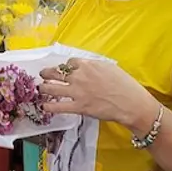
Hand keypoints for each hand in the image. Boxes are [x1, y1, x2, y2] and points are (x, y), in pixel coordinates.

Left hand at [39, 58, 156, 134]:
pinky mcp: (79, 107)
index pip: (68, 63)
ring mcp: (77, 92)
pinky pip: (59, 106)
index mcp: (87, 65)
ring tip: (41, 89)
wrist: (130, 102)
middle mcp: (79, 76)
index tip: (64, 70)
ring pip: (52, 88)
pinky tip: (44, 106)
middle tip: (43, 75)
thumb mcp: (109, 67)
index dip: (64, 67)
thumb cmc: (125, 84)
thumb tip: (87, 67)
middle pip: (55, 72)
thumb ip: (95, 66)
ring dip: (44, 88)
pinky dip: (49, 106)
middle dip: (47, 73)